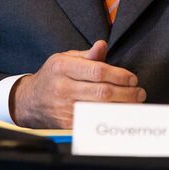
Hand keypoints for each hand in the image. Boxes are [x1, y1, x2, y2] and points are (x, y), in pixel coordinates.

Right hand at [9, 40, 145, 128]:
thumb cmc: (52, 76)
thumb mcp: (65, 58)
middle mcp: (62, 88)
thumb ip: (87, 55)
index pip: (97, 71)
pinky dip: (110, 118)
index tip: (132, 78)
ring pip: (100, 109)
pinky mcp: (67, 125)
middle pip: (102, 92)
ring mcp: (64, 108)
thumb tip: (103, 45)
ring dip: (122, 107)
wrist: (29, 101)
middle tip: (139, 92)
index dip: (119, 75)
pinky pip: (93, 122)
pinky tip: (121, 114)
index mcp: (62, 67)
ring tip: (135, 103)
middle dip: (126, 93)